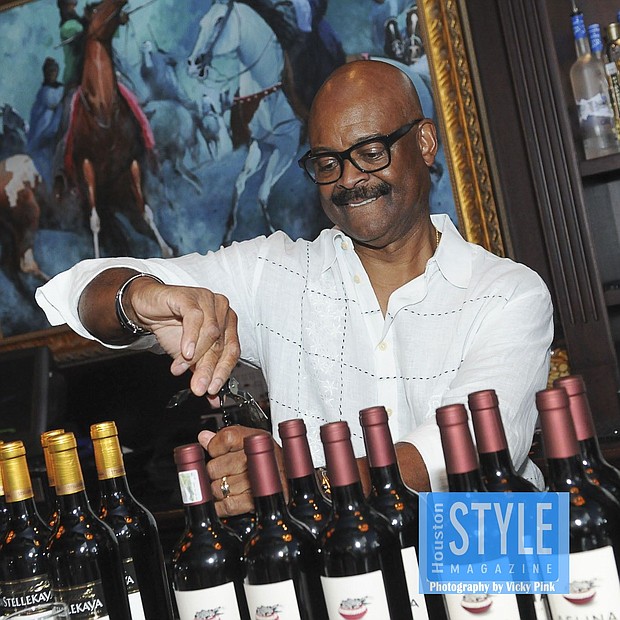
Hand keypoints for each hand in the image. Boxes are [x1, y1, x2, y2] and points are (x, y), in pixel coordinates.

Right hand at [127, 277, 240, 396]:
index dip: (223, 372)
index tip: (213, 390)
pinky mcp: (190, 296)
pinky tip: (184, 353)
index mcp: (228, 323)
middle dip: (208, 369)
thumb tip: (214, 398)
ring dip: (196, 356)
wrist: (148, 309)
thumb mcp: (190, 357)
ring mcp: (207, 300)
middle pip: (220, 344)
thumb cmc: (173, 328)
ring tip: (180, 370)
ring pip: (210, 333)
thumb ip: (203, 373)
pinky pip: (195, 318)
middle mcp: (222, 310)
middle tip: (198, 387)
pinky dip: (190, 338)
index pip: (232, 350)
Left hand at [198, 426, 286, 517]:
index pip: (224, 439)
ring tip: (226, 484)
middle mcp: (256, 457)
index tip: (216, 452)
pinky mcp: (255, 501)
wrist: (292, 479)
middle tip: (221, 471)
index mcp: (254, 438)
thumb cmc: (268, 459)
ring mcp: (256, 480)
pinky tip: (222, 500)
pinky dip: (220, 505)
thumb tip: (204, 437)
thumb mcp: (249, 441)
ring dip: (218, 489)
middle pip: (216, 466)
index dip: (215, 448)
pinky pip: (227, 505)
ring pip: (218, 487)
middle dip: (214, 472)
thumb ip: (223, 440)